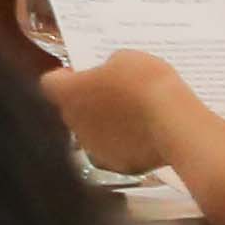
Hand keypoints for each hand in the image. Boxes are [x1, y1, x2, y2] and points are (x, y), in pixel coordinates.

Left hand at [44, 51, 185, 175]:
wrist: (175, 122)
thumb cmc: (147, 83)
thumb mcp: (126, 58)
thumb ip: (108, 68)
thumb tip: (109, 76)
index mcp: (68, 93)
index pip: (50, 83)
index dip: (65, 77)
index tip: (83, 72)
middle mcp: (74, 123)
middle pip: (73, 110)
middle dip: (88, 101)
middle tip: (114, 92)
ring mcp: (94, 148)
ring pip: (93, 134)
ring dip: (106, 126)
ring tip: (133, 116)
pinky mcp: (117, 166)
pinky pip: (116, 153)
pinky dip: (125, 146)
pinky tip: (144, 136)